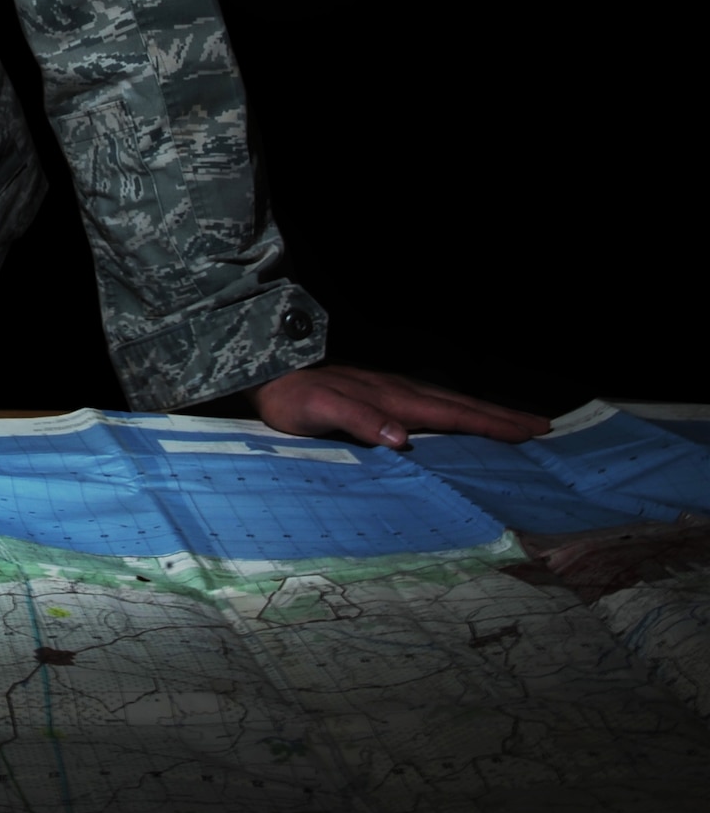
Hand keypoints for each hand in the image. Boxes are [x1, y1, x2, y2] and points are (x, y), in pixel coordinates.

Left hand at [247, 364, 550, 449]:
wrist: (268, 373)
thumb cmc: (291, 399)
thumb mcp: (319, 411)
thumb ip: (359, 422)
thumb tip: (402, 439)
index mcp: (391, 400)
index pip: (451, 415)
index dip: (490, 425)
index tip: (529, 432)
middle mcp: (398, 391)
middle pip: (460, 405)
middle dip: (502, 417)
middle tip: (545, 427)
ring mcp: (391, 389)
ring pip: (449, 402)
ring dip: (485, 412)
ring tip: (519, 423)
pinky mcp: (380, 392)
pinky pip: (432, 403)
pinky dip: (458, 410)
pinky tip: (463, 418)